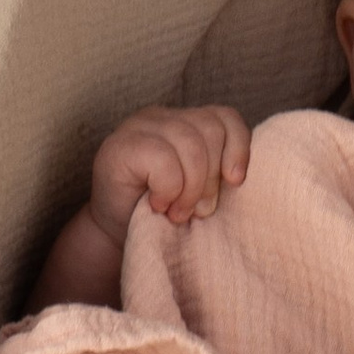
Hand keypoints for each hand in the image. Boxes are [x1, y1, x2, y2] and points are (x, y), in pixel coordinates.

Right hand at [84, 105, 250, 251]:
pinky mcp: (119, 146)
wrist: (115, 236)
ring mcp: (138, 127)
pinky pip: (163, 161)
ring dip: (191, 189)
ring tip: (179, 213)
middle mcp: (161, 117)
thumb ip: (218, 173)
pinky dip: (168, 190)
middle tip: (199, 211)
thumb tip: (239, 176)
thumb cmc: (161, 215)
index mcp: (184, 122)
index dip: (239, 148)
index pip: (225, 117)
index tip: (235, 183)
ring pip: (190, 144)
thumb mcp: (199, 191)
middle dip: (212, 178)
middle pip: (211, 130)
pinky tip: (157, 204)